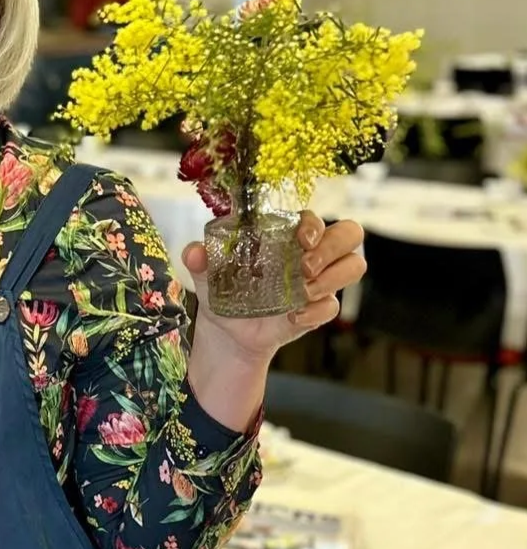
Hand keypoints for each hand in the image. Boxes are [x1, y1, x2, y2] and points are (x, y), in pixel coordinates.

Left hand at [182, 212, 366, 361]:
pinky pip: (334, 306)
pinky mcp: (319, 308)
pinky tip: (293, 317)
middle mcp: (310, 252)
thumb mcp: (207, 275)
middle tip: (304, 267)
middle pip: (349, 234)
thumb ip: (199, 259)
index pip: (314, 218)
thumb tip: (194, 252)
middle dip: (332, 248)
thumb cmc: (223, 290)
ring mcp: (319, 280)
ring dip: (332, 278)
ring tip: (301, 293)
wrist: (228, 330)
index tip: (301, 239)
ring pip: (354, 266)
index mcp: (285, 234)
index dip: (314, 224)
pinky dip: (316, 311)